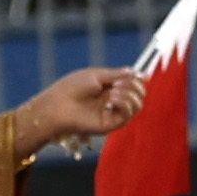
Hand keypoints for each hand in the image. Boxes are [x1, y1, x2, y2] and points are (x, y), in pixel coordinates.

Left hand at [11, 65, 143, 158]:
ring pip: (137, 104)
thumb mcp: (96, 75)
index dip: (138, 79)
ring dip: (130, 93)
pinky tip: (112, 98)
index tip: (138, 74)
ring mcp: (112, 112)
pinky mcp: (111, 123)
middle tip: (120, 82)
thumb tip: (136, 72)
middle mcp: (112, 100)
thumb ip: (117, 74)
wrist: (58, 106)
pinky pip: (129, 113)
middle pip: (138, 93)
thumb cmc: (72, 87)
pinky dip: (125, 102)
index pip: (132, 83)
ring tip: (114, 90)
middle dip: (134, 84)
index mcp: (108, 87)